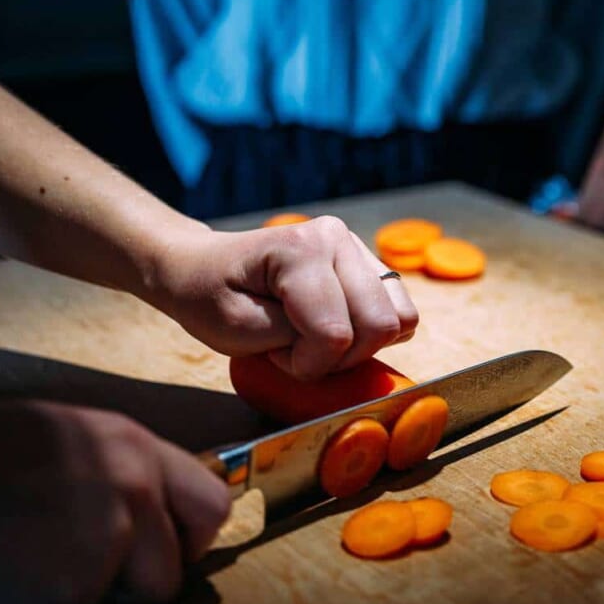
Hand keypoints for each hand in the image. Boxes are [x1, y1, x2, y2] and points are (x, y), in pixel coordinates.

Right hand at [0, 398, 230, 603]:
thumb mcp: (72, 441)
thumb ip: (124, 473)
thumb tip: (156, 512)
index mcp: (134, 446)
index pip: (211, 502)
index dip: (191, 537)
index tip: (169, 548)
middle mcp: (134, 485)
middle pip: (178, 564)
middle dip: (149, 577)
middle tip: (98, 570)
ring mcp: (108, 536)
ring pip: (141, 595)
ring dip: (99, 593)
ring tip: (42, 562)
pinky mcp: (73, 589)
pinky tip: (16, 578)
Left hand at [147, 216, 418, 379]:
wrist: (203, 268)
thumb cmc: (210, 297)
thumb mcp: (236, 328)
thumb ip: (292, 338)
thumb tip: (342, 346)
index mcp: (303, 248)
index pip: (335, 333)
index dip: (307, 364)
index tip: (273, 355)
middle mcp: (339, 239)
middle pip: (381, 324)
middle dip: (342, 357)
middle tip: (299, 351)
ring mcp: (358, 249)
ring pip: (400, 318)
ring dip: (363, 345)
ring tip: (319, 340)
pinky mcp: (369, 265)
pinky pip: (400, 312)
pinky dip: (374, 334)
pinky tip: (336, 328)